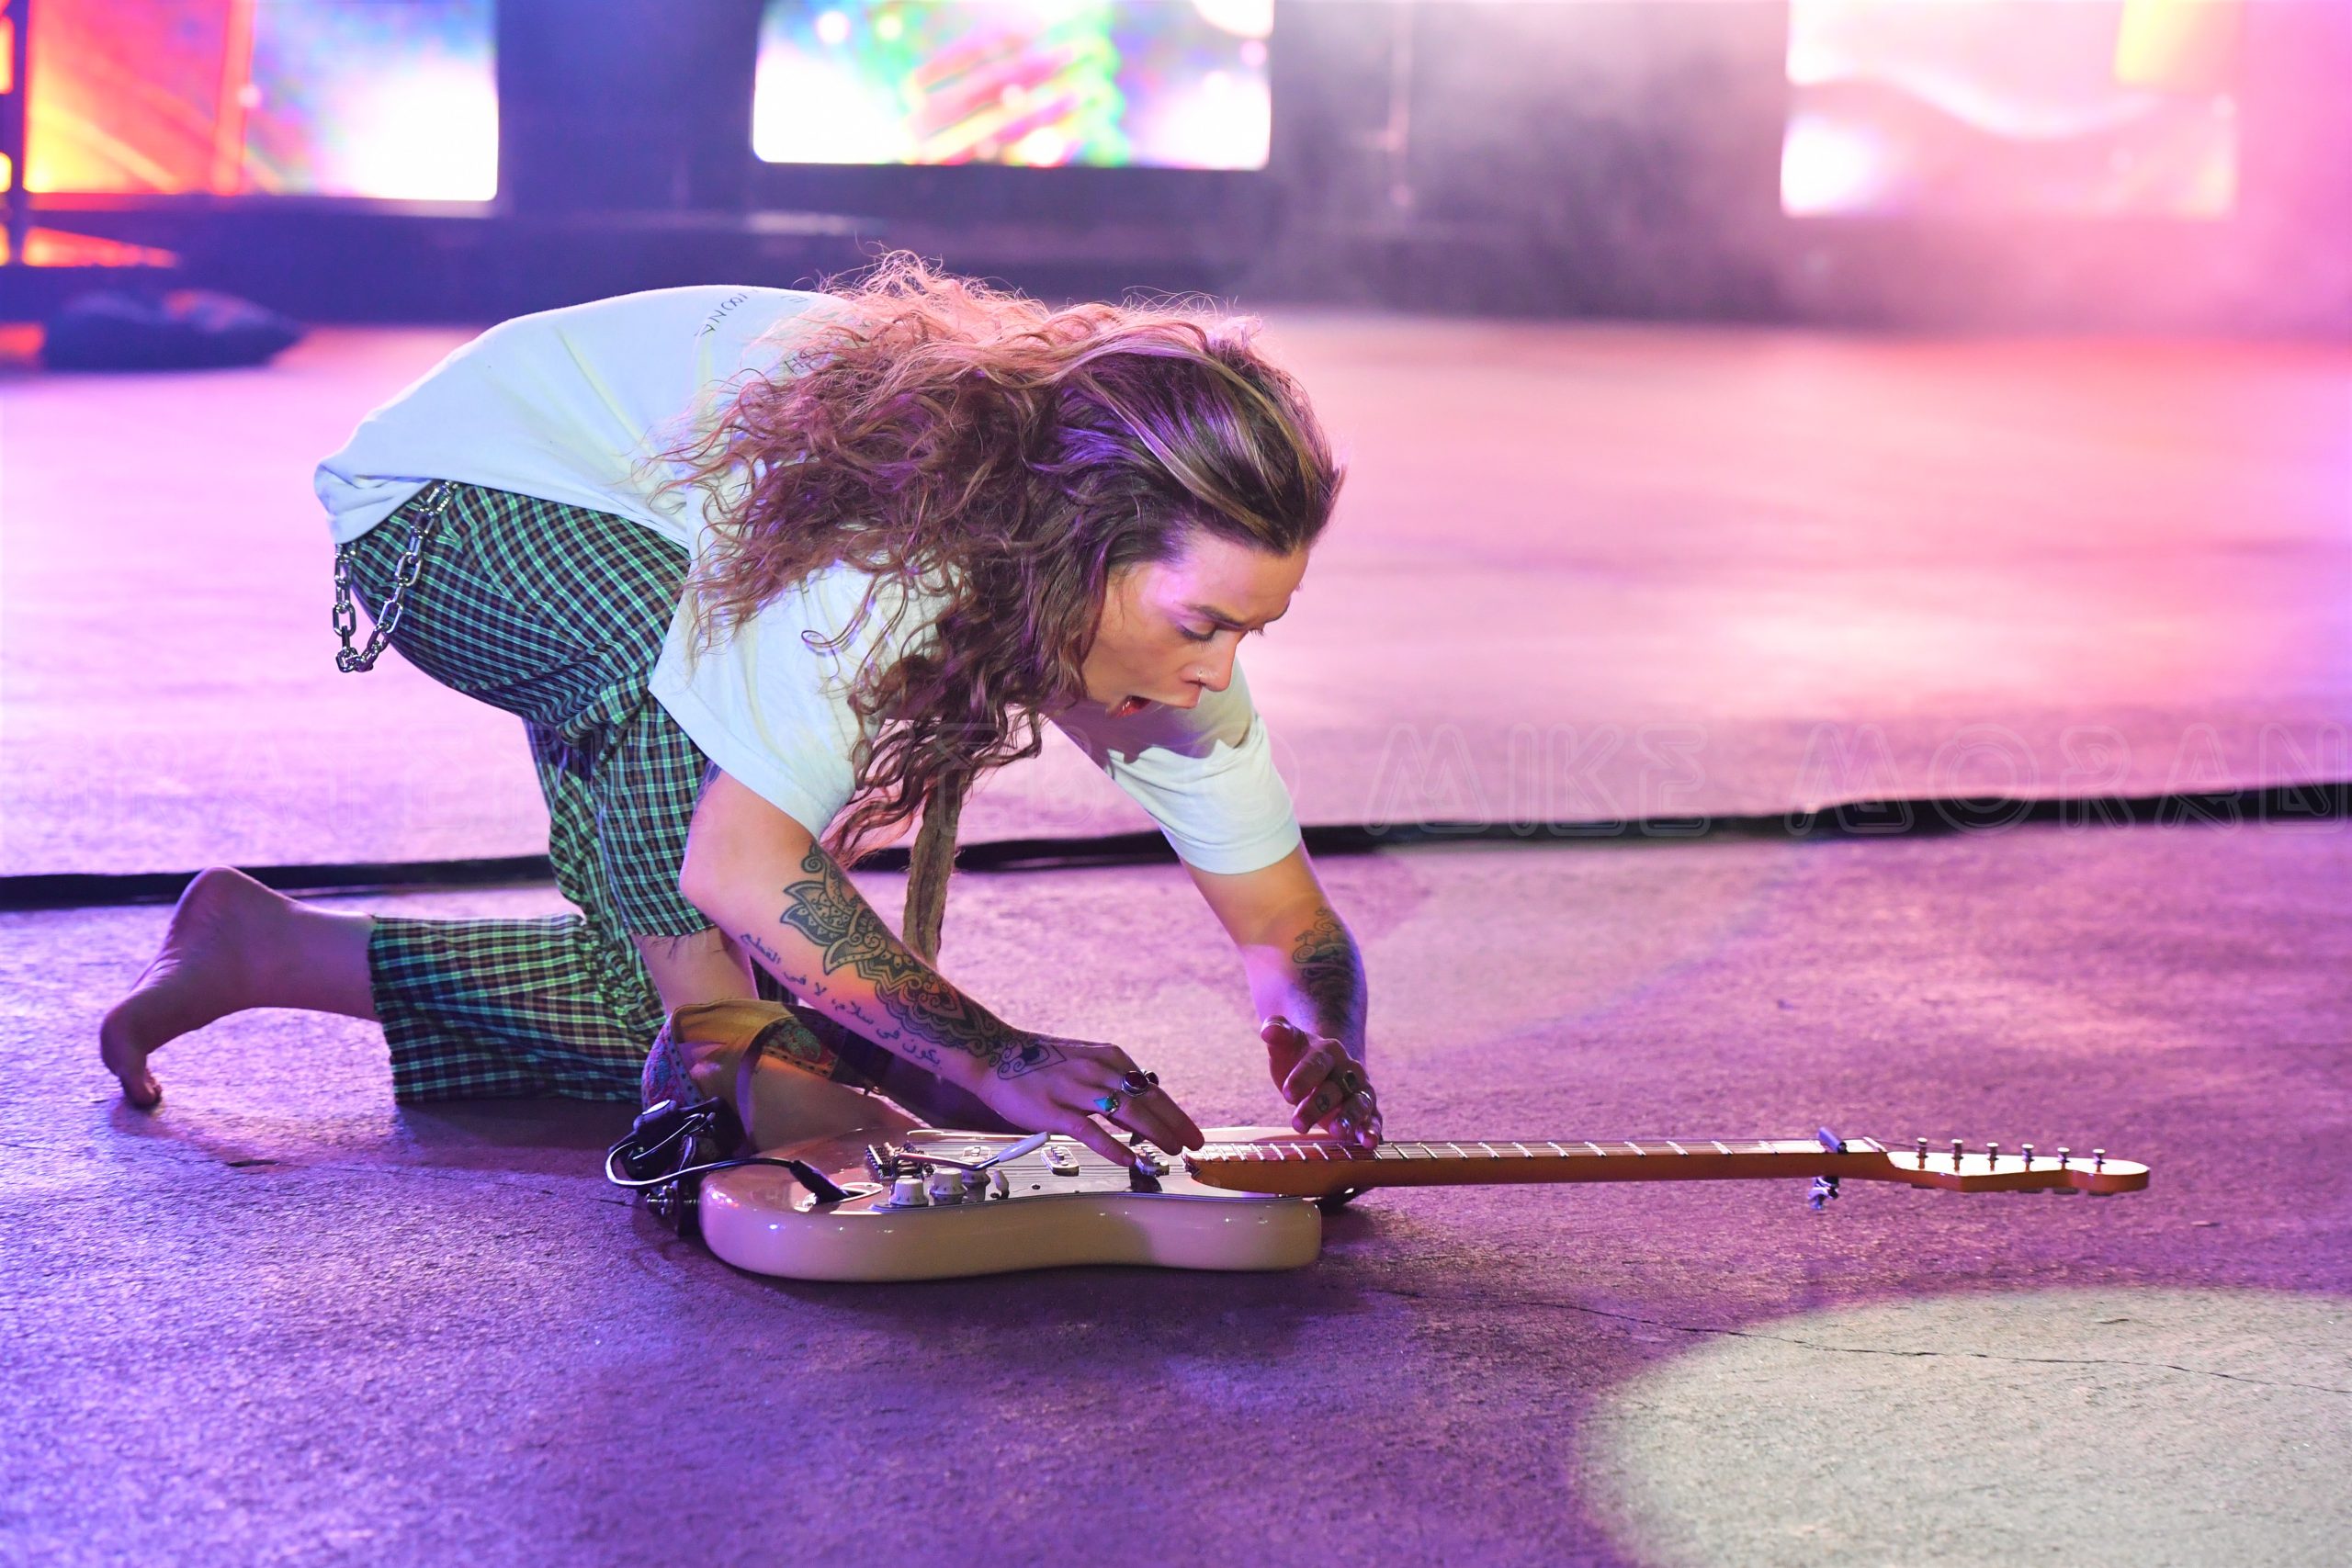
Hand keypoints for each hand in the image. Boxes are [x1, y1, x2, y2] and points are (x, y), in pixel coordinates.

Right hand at [966, 1032, 1205, 1167]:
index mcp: (1108, 1057)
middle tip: (1193, 1146)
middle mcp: (1097, 1070)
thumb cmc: (1042, 1061)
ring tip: (1171, 1152)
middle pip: (1145, 1101)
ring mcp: (1075, 1089)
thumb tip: (1141, 1107)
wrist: (996, 1054)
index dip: (1175, 1113)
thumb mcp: (1085, 1060)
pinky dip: (1112, 1145)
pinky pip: (1089, 1130)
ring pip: (1125, 1113)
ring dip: (1153, 1134)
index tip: (1192, 1132)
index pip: (1151, 1089)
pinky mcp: (1054, 1110)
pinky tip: (1130, 1159)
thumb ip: (1111, 1081)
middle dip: (1174, 1125)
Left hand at [1260, 1016, 1381, 1147]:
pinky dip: (1372, 1131)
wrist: (1323, 1067)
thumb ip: (1278, 1033)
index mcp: (1329, 1051)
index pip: (1316, 1064)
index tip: (1286, 1094)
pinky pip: (1373, 1120)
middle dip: (1317, 1106)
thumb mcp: (1286, 1044)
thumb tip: (1269, 1030)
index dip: (1302, 1078)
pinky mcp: (1368, 1111)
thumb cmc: (1299, 1058)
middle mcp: (1349, 1070)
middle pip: (1335, 1088)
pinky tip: (1368, 1143)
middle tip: (1298, 1124)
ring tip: (1338, 1132)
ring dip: (1350, 1118)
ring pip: (1359, 1103)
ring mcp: (1361, 1091)